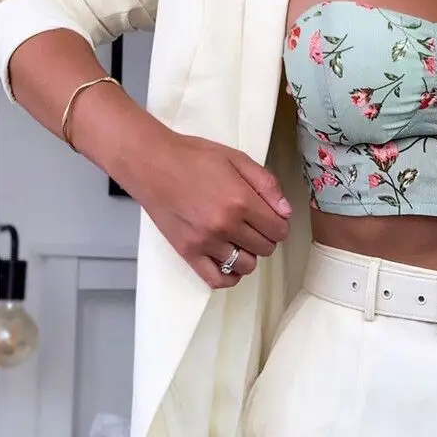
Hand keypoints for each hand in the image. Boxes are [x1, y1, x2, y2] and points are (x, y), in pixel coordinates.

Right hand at [123, 131, 290, 287]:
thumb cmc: (193, 157)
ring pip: (246, 266)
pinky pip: (217, 279)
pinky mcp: (188, 252)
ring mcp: (205, 242)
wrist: (151, 163)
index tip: (271, 217)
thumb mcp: (237, 158)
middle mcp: (225, 225)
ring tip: (239, 239)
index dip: (280, 224)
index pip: (279, 230)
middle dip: (266, 237)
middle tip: (254, 224)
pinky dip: (229, 275)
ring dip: (249, 255)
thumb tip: (286, 212)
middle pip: (266, 249)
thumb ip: (266, 184)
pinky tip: (229, 260)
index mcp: (240, 201)